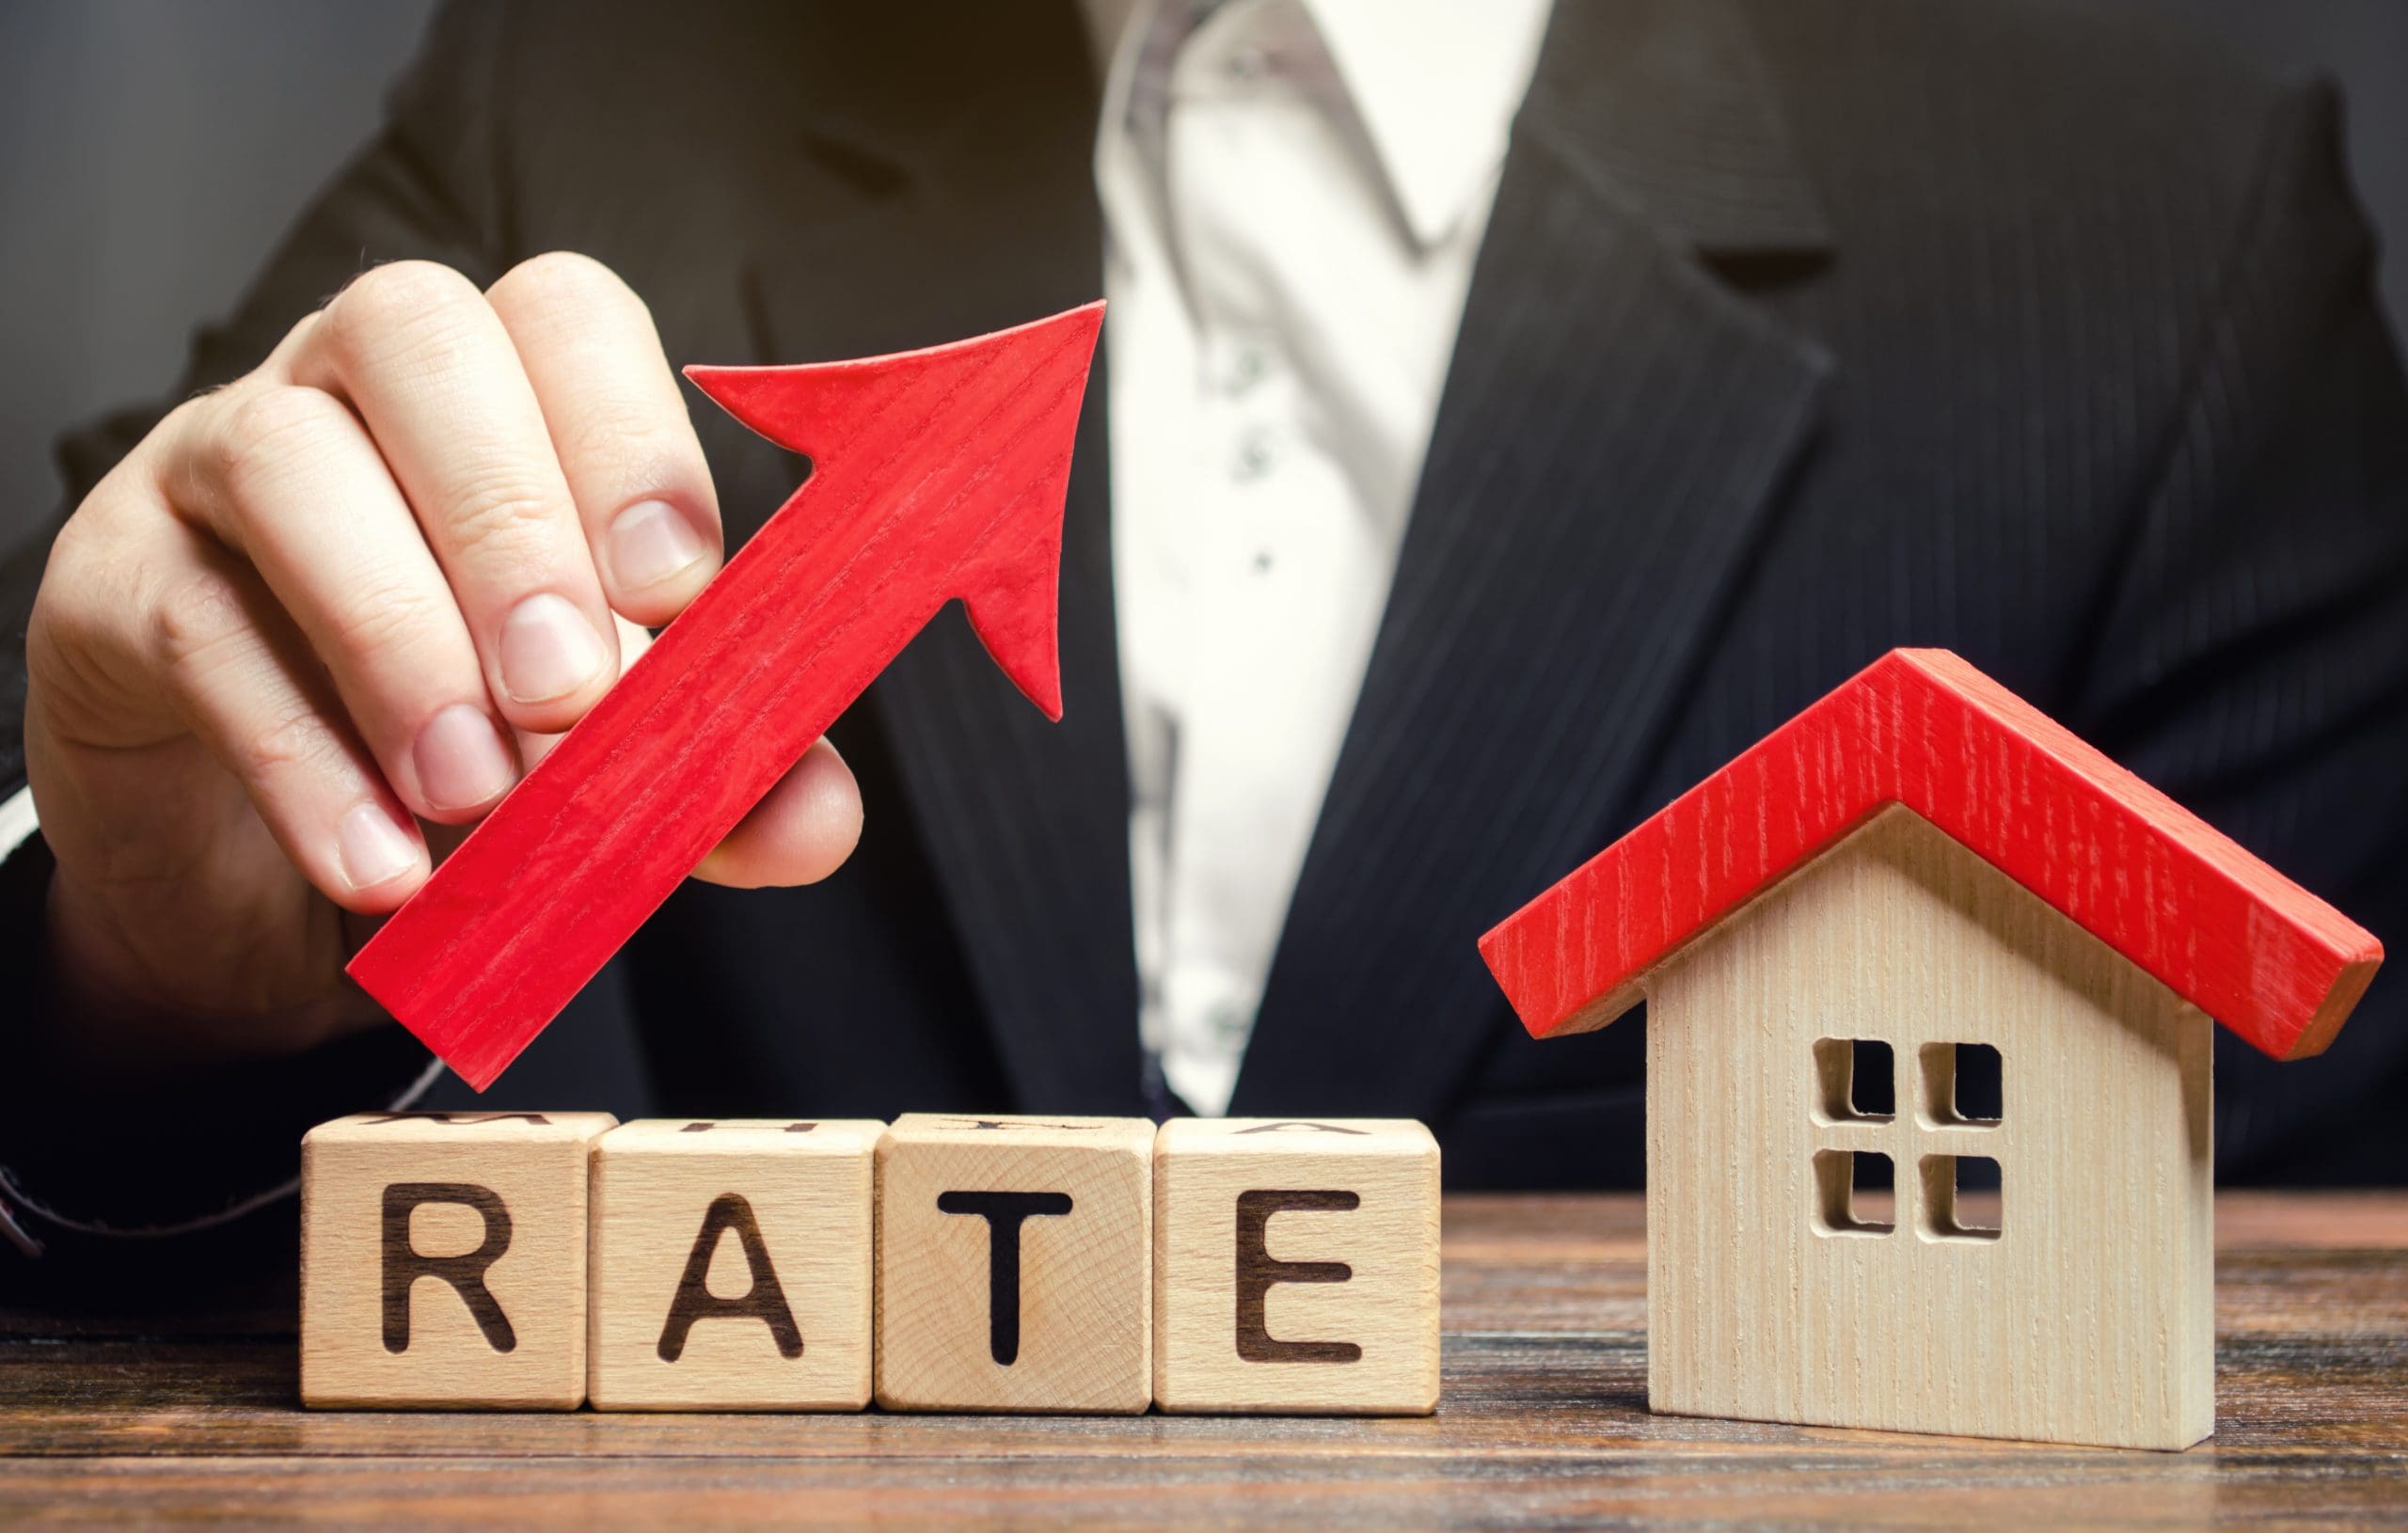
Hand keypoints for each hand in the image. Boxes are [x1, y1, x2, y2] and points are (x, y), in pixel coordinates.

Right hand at [24, 255, 863, 1067]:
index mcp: (508, 386)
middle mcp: (358, 381)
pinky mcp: (120, 579)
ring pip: (286, 459)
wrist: (271, 834)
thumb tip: (818, 818)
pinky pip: (198, 629)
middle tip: (573, 696)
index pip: (566, 314)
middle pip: (417, 336)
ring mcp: (220, 459)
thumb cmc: (471, 731)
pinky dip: (304, 760)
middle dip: (513, 521)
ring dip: (401, 634)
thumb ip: (716, 771)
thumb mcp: (612, 753)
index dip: (630, 435)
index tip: (679, 591)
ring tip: (477, 792)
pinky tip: (382, 863)